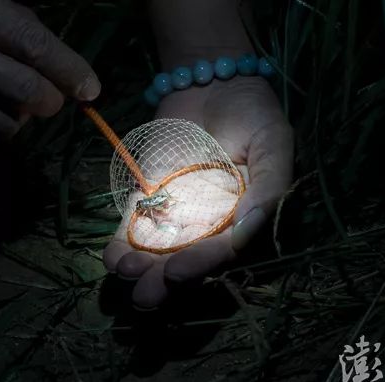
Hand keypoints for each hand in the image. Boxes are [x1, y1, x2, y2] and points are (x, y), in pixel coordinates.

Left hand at [103, 76, 292, 309]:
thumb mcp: (273, 141)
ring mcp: (176, 212)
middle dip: (165, 281)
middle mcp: (209, 223)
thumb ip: (269, 184)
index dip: (203, 264)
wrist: (210, 82)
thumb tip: (248, 229)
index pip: (224, 250)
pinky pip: (134, 225)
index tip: (178, 271)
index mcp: (243, 217)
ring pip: (158, 250)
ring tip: (126, 273)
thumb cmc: (251, 111)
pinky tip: (112, 256)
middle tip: (146, 295)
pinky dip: (122, 243)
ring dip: (141, 267)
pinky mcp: (147, 197)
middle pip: (188, 260)